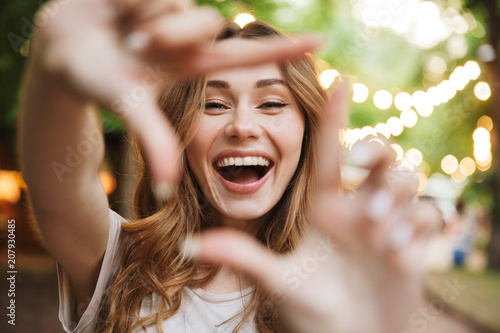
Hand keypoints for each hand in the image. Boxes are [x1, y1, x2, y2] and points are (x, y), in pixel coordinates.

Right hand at [33, 0, 319, 181]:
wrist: (60, 48)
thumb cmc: (92, 82)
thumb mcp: (128, 107)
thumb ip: (153, 140)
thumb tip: (167, 188)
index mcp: (192, 65)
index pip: (246, 58)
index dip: (282, 51)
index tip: (320, 44)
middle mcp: (188, 37)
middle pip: (207, 23)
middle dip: (170, 34)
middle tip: (135, 45)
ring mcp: (173, 10)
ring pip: (180, 3)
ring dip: (145, 17)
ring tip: (122, 30)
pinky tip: (116, 8)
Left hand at [189, 84, 439, 332]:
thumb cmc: (309, 311)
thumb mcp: (276, 281)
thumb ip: (241, 258)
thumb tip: (190, 245)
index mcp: (324, 207)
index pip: (328, 153)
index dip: (333, 117)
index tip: (336, 80)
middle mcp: (356, 208)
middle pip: (378, 156)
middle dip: (375, 151)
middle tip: (359, 165)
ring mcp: (387, 224)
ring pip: (406, 180)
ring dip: (395, 195)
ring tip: (376, 227)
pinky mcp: (412, 244)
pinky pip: (426, 216)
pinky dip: (416, 224)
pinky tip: (397, 247)